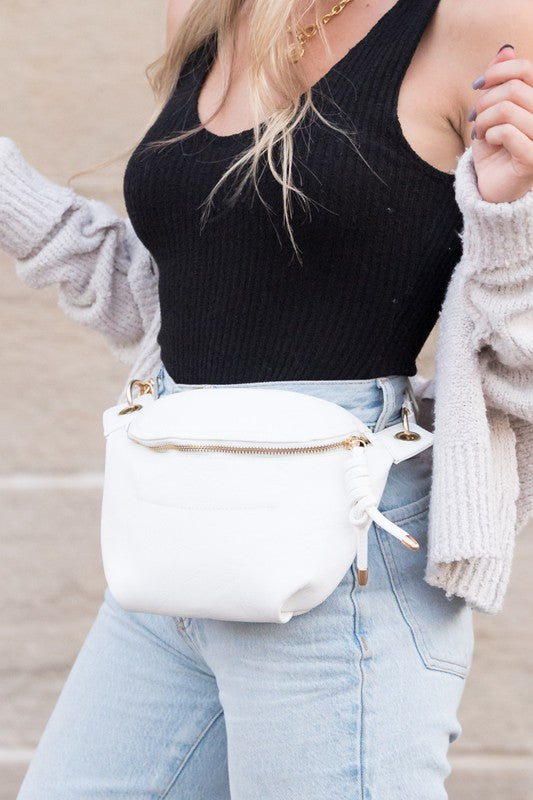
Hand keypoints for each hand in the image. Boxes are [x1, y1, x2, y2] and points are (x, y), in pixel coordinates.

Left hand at [469, 45, 532, 202]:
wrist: (493, 186)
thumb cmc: (495, 148)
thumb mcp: (492, 111)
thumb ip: (500, 81)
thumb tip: (505, 49)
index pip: (527, 69)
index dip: (498, 72)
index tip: (477, 85)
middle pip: (514, 89)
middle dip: (486, 101)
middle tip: (475, 118)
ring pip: (508, 109)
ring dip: (485, 119)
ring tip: (481, 132)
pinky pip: (507, 132)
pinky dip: (491, 135)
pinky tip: (489, 142)